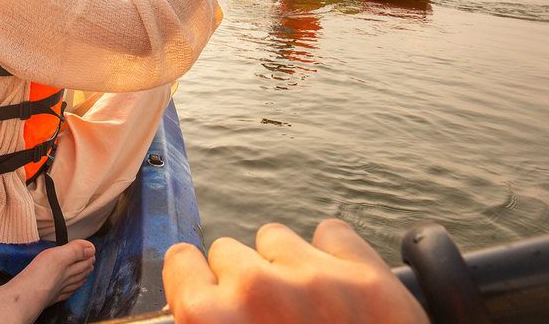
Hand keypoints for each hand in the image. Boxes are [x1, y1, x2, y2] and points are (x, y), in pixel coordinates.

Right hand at [163, 219, 428, 323]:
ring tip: (306, 307)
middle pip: (230, 253)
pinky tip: (340, 291)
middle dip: (245, 282)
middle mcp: (255, 287)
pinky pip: (332, 234)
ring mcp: (314, 277)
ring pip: (277, 238)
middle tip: (267, 321)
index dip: (198, 286)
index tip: (213, 301)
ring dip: (285, 266)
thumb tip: (202, 319)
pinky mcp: (367, 276)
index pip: (182, 261)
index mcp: (212, 319)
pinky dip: (333, 256)